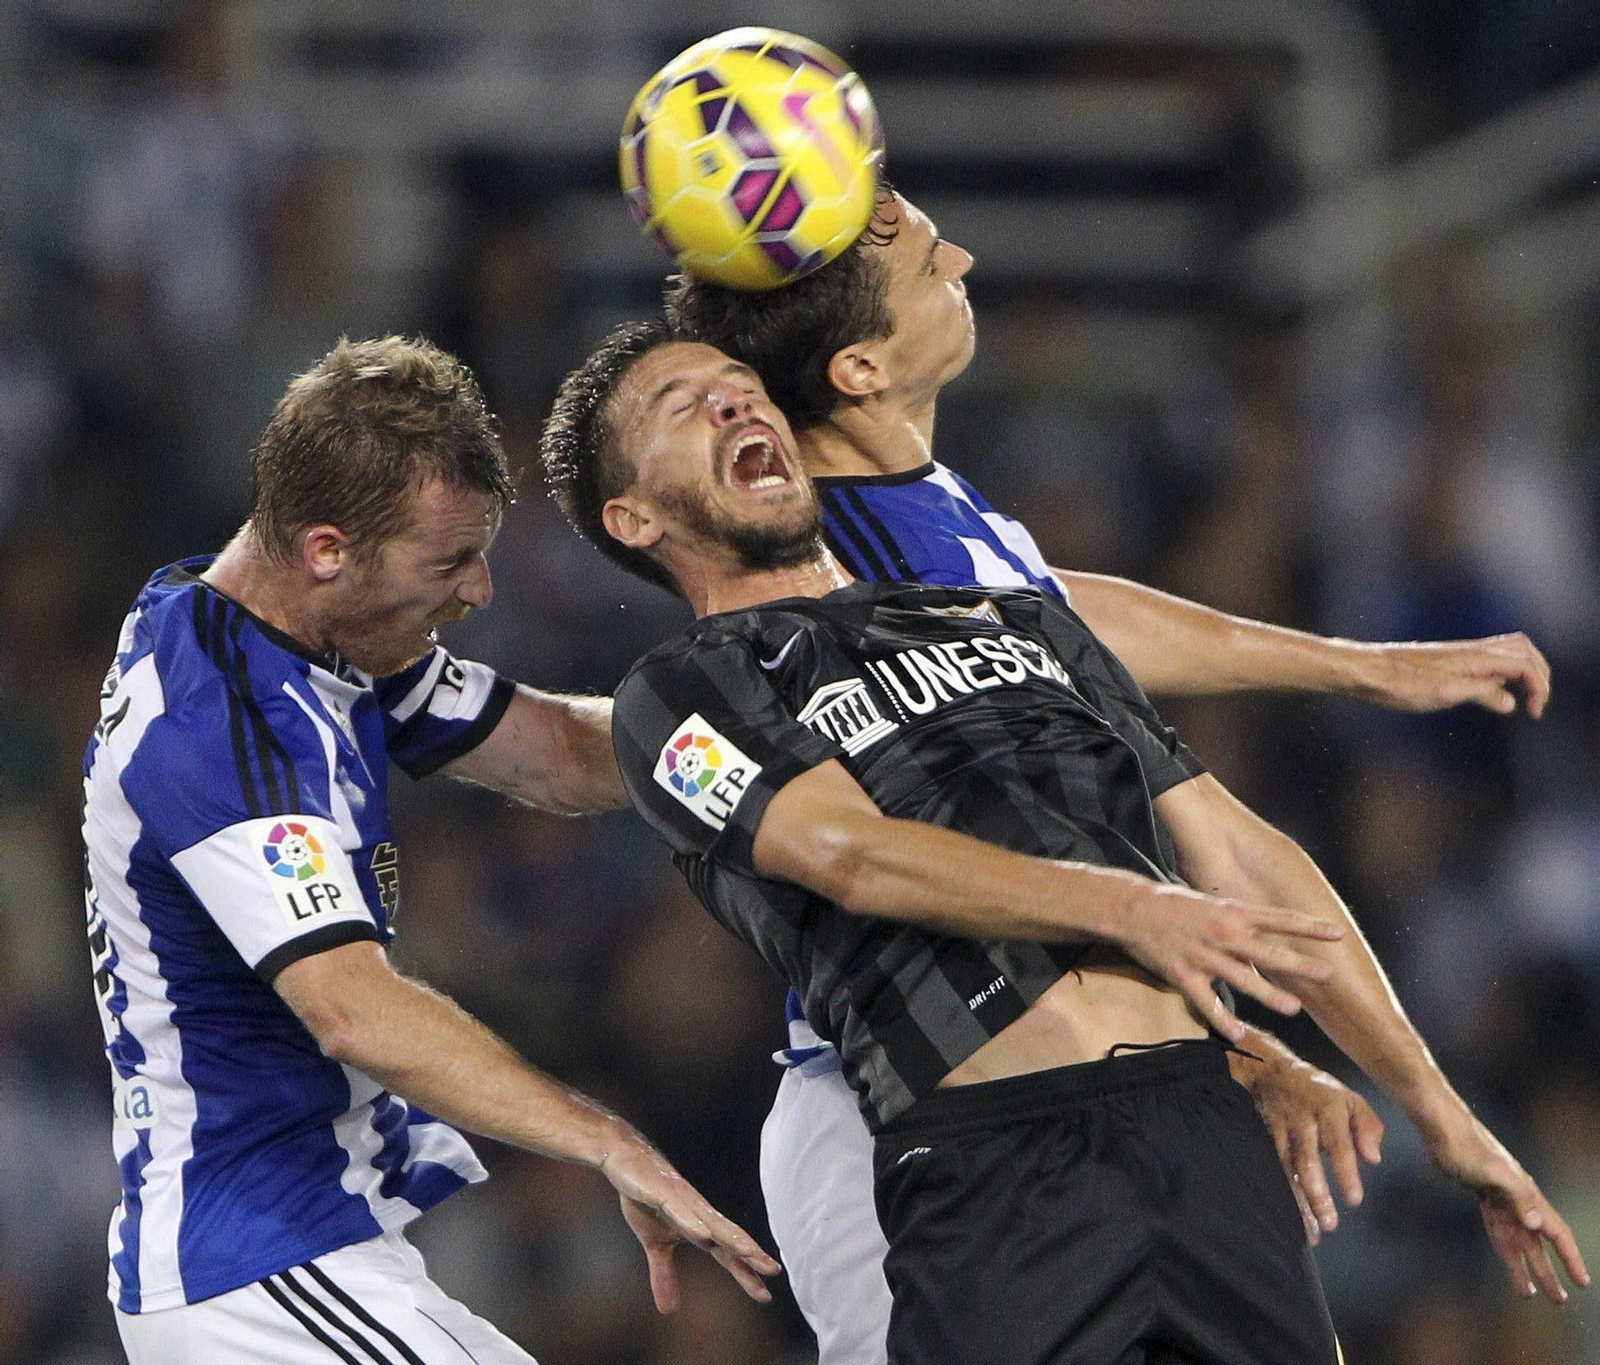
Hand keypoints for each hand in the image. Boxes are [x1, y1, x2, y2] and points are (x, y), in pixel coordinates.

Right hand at [600, 1128, 781, 1312]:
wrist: (626, 1163)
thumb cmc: (646, 1200)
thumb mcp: (655, 1244)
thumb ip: (665, 1274)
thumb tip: (669, 1310)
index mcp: (699, 1228)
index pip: (727, 1255)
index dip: (746, 1273)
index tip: (766, 1294)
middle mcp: (698, 1214)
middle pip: (730, 1238)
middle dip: (751, 1255)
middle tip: (774, 1271)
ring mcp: (683, 1202)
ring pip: (712, 1222)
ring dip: (732, 1238)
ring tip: (751, 1254)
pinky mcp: (663, 1193)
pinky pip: (680, 1209)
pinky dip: (692, 1222)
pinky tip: (703, 1234)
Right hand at [1115, 883, 1342, 1043]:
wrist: (1131, 907)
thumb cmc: (1172, 904)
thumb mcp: (1210, 905)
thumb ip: (1237, 924)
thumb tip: (1262, 942)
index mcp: (1232, 913)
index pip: (1279, 920)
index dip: (1309, 927)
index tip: (1338, 933)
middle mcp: (1222, 933)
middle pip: (1268, 952)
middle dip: (1300, 964)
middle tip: (1328, 975)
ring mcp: (1204, 956)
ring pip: (1243, 980)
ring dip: (1270, 996)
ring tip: (1294, 1009)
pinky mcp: (1184, 975)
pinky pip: (1207, 1003)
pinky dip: (1223, 1021)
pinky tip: (1238, 1036)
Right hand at [1230, 1029, 1383, 1242]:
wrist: (1271, 1070)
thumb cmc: (1319, 1091)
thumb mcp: (1350, 1099)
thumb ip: (1368, 1127)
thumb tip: (1374, 1159)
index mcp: (1329, 1110)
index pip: (1339, 1145)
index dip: (1345, 1173)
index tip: (1354, 1201)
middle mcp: (1302, 1121)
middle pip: (1308, 1160)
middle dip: (1317, 1194)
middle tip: (1329, 1224)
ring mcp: (1280, 1129)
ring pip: (1286, 1168)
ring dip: (1298, 1200)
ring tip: (1311, 1230)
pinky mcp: (1264, 1137)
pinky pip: (1271, 1168)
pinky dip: (1280, 1192)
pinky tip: (1287, 1215)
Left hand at [1355, 634, 1550, 718]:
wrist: (1367, 671)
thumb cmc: (1400, 684)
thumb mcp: (1443, 693)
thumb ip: (1480, 693)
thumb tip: (1510, 702)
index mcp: (1475, 657)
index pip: (1525, 663)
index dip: (1539, 686)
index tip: (1533, 712)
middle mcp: (1472, 650)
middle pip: (1523, 650)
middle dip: (1539, 674)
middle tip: (1535, 704)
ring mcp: (1461, 654)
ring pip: (1507, 652)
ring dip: (1524, 671)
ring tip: (1524, 698)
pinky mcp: (1450, 662)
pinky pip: (1489, 660)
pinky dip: (1505, 673)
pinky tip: (1495, 693)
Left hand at [1425, 1112, 1588, 1302]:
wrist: (1442, 1128)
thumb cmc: (1468, 1147)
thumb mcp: (1494, 1172)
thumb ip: (1518, 1197)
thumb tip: (1538, 1225)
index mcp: (1528, 1196)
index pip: (1557, 1233)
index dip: (1570, 1258)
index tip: (1582, 1282)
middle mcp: (1519, 1202)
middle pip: (1538, 1245)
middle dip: (1550, 1273)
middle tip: (1559, 1301)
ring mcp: (1501, 1201)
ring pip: (1518, 1242)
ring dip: (1525, 1267)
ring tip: (1533, 1295)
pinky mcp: (1483, 1198)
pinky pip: (1499, 1232)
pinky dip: (1505, 1250)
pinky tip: (1510, 1265)